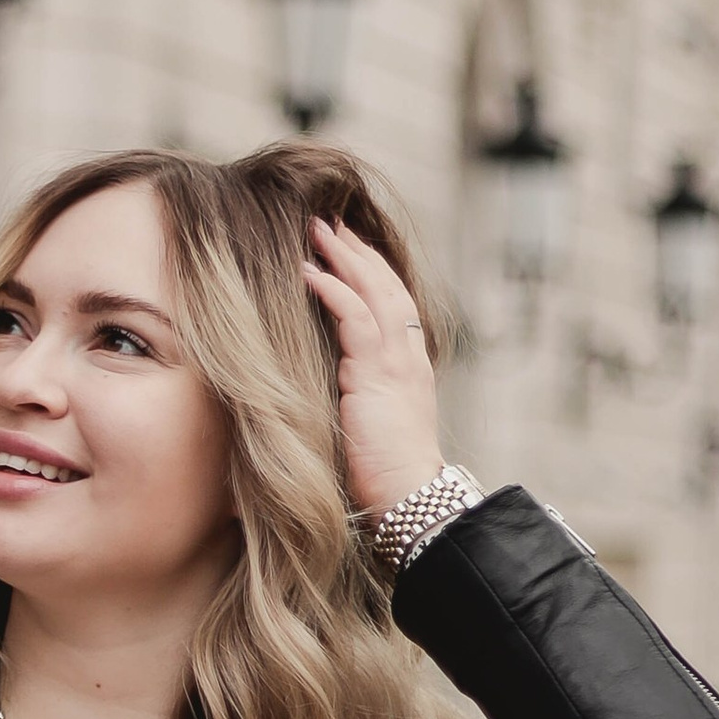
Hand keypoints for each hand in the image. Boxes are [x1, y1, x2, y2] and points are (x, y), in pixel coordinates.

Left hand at [302, 214, 445, 520]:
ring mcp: (396, 362)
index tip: (347, 245)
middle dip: (357, 250)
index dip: (371, 270)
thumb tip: (326, 382)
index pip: (392, 302)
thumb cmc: (384, 473)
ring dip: (343, 257)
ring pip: (373, 292)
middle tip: (329, 220)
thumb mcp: (370, 421)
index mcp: (408, 365)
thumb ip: (357, 392)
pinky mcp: (377, 375)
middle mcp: (407, 356)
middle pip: (386, 286)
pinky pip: (355, 319)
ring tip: (316, 229)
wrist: (408, 497)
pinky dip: (332, 291)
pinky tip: (310, 271)